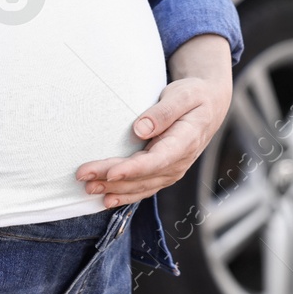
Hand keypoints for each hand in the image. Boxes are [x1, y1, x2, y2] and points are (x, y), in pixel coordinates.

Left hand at [76, 34, 233, 206]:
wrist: (209, 106)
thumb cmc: (195, 95)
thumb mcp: (184, 95)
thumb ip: (164, 111)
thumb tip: (140, 129)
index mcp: (186, 141)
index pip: (157, 160)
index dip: (133, 169)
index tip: (111, 172)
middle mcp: (179, 162)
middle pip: (142, 176)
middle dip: (111, 178)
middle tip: (83, 176)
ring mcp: (172, 170)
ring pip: (140, 186)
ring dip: (113, 189)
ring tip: (87, 188)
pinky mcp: (163, 172)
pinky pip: (143, 188)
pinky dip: (125, 195)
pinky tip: (106, 198)